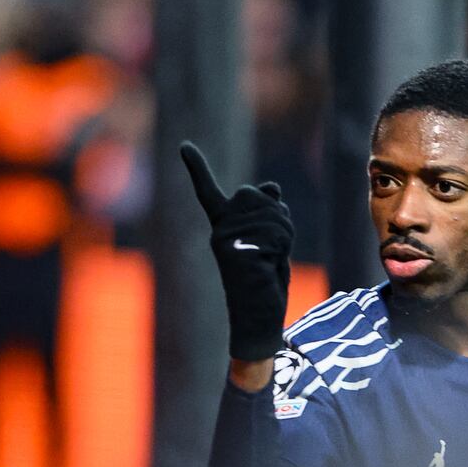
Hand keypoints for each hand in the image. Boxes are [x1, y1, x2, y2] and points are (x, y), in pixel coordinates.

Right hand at [180, 141, 293, 360]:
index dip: (197, 168)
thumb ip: (268, 210)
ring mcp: (226, 242)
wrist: (257, 320)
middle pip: (254, 193)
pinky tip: (269, 268)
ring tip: (270, 260)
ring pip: (271, 212)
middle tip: (271, 248)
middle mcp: (218, 231)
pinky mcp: (238, 253)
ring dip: (283, 233)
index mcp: (221, 226)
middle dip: (275, 214)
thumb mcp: (270, 238)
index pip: (208, 192)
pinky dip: (281, 248)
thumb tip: (272, 186)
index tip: (184, 146)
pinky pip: (273, 233)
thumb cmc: (264, 280)